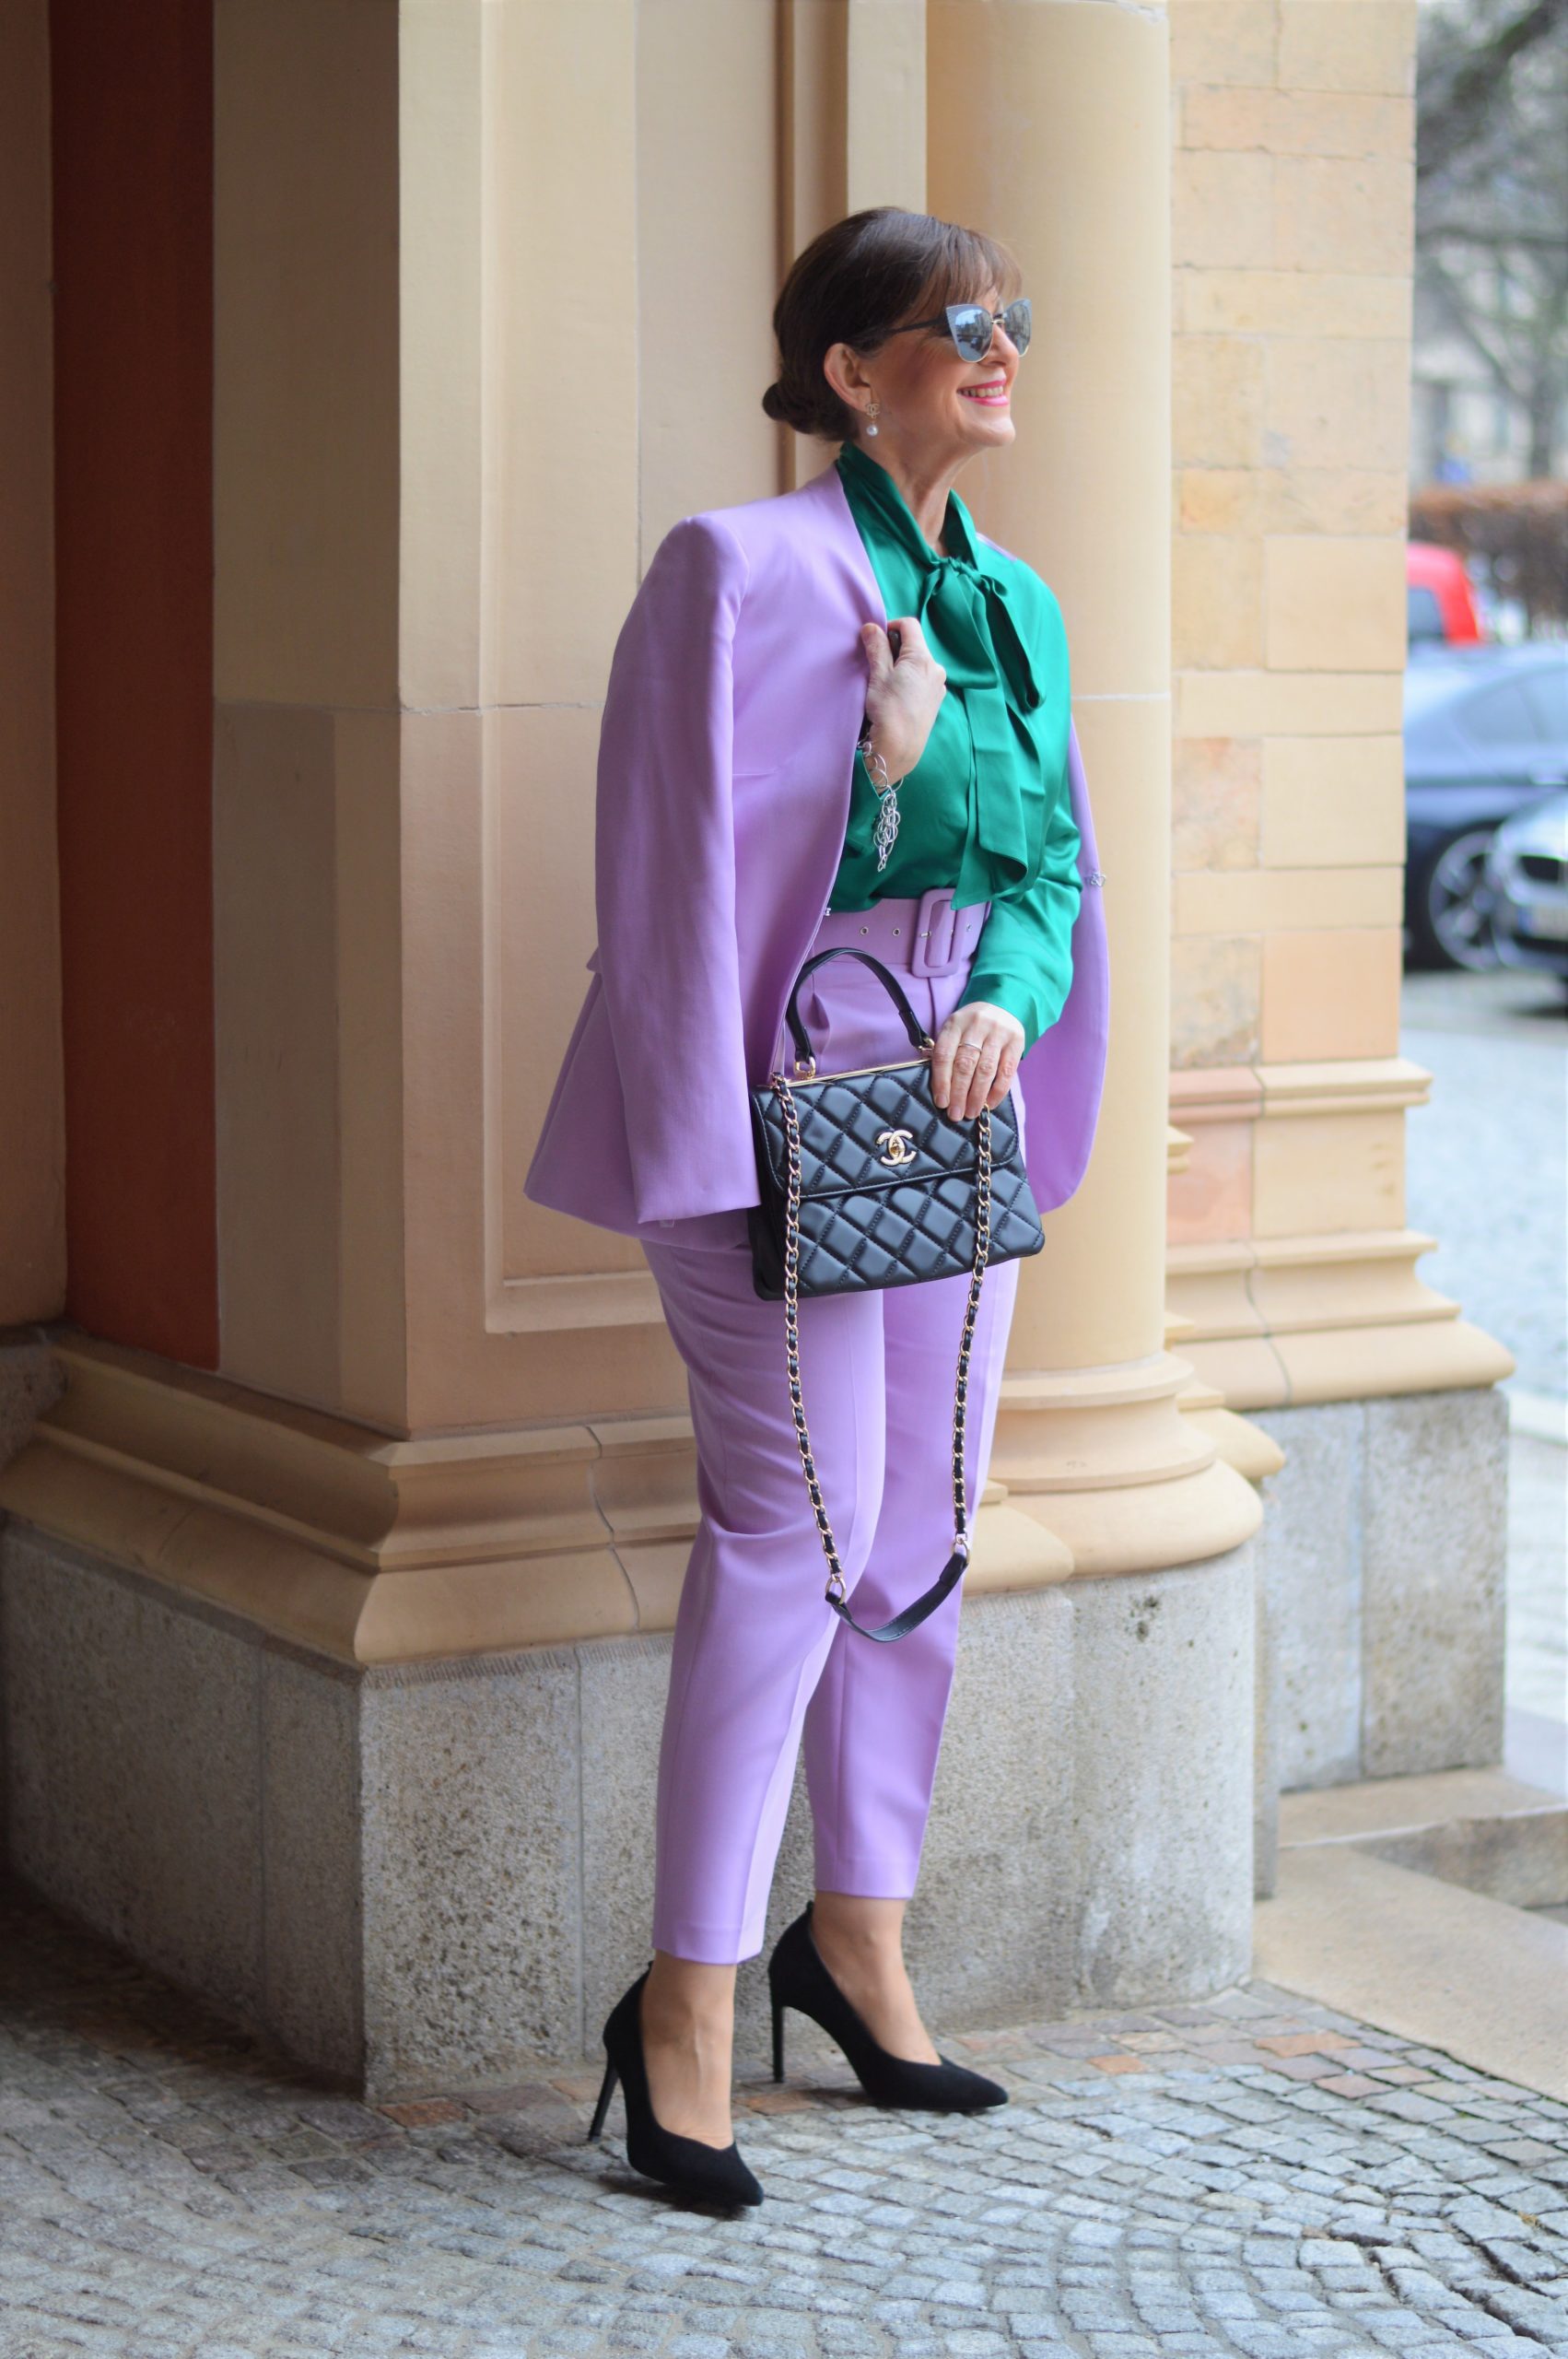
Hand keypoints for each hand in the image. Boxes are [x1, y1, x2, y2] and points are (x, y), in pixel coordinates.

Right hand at [858, 612, 945, 782]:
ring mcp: (938, 686)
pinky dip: (909, 680)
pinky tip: (896, 696)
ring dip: (901, 665)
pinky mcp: (935, 701)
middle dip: (895, 649)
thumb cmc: (887, 711)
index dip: (891, 627)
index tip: (876, 640)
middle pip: (914, 645)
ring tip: (885, 684)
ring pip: (917, 664)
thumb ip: (876, 647)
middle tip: (877, 665)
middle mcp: (936, 668)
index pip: (909, 625)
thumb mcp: (877, 675)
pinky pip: (922, 680)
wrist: (899, 749)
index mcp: (922, 658)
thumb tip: (871, 627)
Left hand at [929, 1000, 1024, 1121]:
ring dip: (977, 1096)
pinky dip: (997, 1091)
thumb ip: (948, 1053)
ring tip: (971, 1112)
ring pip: (985, 1069)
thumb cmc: (971, 1027)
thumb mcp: (955, 1031)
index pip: (944, 1055)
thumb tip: (942, 1091)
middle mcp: (976, 1025)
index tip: (941, 1102)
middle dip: (959, 1093)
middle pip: (965, 1064)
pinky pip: (1006, 1071)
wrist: (1002, 1005)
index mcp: (955, 1023)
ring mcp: (998, 1032)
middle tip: (955, 1114)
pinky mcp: (1016, 1041)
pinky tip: (989, 1103)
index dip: (942, 1081)